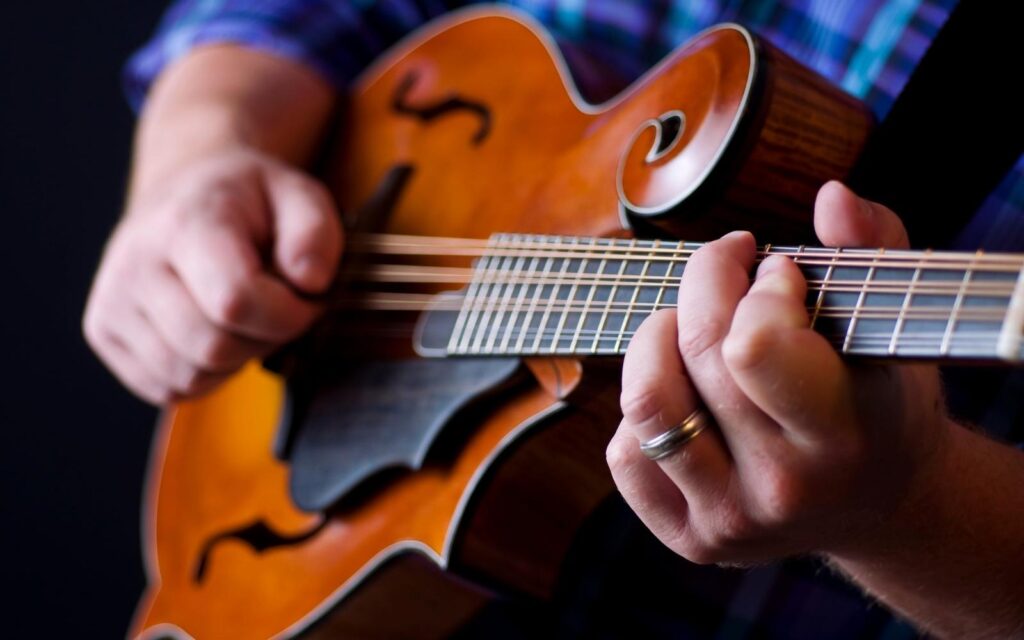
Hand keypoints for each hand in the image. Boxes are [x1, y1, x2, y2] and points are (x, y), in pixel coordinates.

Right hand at [84, 149, 342, 403]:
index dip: (288, 315)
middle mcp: (135, 263)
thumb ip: (316, 234)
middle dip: (265, 339)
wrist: (186, 193)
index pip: (235, 302)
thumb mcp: (299, 196)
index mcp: (185, 223)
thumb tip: (310, 281)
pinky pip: (170, 388)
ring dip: (237, 359)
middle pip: (214, 347)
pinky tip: (215, 330)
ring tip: (246, 316)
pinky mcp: (104, 332)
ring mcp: (112, 300)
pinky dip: (207, 373)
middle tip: (279, 308)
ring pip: (191, 376)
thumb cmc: (250, 202)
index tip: (307, 298)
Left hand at [607, 181, 953, 563]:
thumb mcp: (895, 324)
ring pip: (645, 403)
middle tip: (730, 271)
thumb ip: (873, 246)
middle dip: (704, 284)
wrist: (880, 504)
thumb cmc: (881, 399)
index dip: (756, 288)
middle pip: (695, 355)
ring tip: (688, 326)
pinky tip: (683, 395)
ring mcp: (730, 519)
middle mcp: (782, 487)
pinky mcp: (689, 537)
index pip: (752, 347)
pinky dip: (640, 411)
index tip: (778, 272)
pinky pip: (625, 455)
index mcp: (840, 434)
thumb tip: (830, 196)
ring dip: (654, 340)